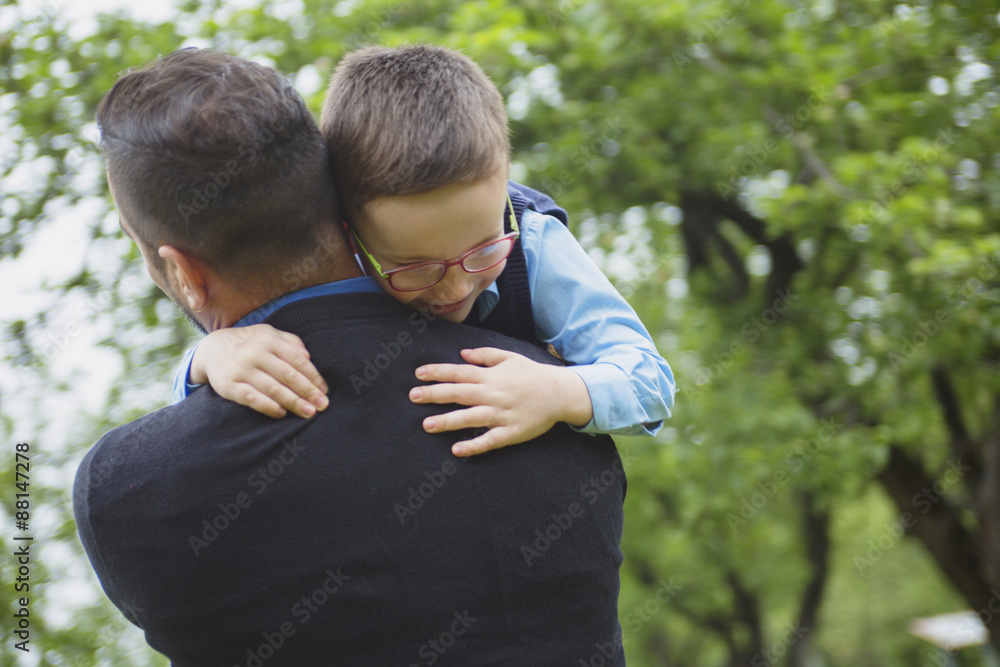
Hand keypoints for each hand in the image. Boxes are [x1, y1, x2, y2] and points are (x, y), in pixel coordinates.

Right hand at [191, 324, 328, 418]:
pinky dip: (268, 406)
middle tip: (323, 405)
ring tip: (309, 413)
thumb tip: (309, 356)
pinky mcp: (229, 386)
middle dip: (308, 392)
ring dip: (293, 402)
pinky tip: (281, 413)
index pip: (297, 360)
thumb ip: (290, 342)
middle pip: (288, 375)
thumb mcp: (268, 334)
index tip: (324, 390)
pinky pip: (252, 398)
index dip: (313, 376)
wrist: (211, 349)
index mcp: (268, 340)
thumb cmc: (249, 343)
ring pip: (273, 388)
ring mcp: (241, 370)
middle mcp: (255, 353)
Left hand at [408, 347, 593, 456]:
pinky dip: (474, 445)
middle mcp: (493, 394)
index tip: (418, 374)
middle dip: (435, 394)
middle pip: (459, 394)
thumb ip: (485, 356)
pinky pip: (490, 440)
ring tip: (427, 425)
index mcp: (491, 376)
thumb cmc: (533, 375)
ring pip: (470, 417)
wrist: (560, 393)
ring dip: (448, 421)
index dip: (438, 373)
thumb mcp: (510, 358)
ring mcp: (502, 414)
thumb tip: (462, 354)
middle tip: (413, 396)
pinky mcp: (511, 432)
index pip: (459, 373)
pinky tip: (457, 449)